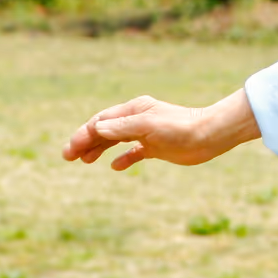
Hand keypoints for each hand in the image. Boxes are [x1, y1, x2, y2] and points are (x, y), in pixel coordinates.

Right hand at [62, 90, 260, 170]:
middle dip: (86, 141)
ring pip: (117, 140)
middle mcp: (138, 119)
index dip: (83, 135)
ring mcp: (147, 133)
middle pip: (106, 130)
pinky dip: (123, 158)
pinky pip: (135, 152)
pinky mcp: (157, 146)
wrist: (209, 135)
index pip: (101, 122)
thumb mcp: (148, 127)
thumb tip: (97, 129)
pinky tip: (115, 167)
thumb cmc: (180, 128)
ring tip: (85, 160)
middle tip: (67, 156)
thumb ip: (122, 128)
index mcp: (134, 110)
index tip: (70, 151)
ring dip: (100, 149)